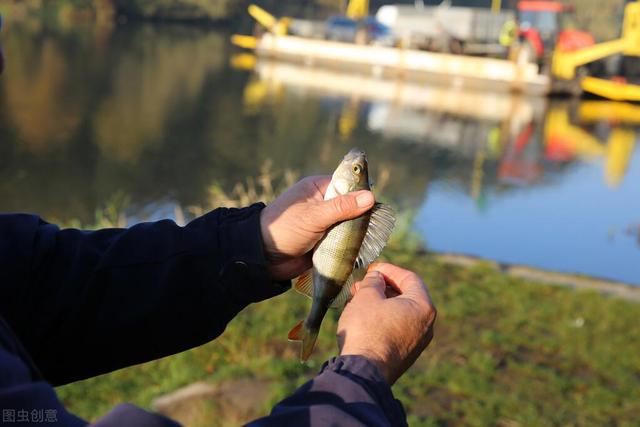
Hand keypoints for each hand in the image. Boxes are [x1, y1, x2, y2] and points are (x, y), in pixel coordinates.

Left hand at [260, 176, 374, 280]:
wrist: (263, 258)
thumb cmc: (285, 228)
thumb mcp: (314, 216)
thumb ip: (342, 207)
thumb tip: (370, 197)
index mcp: (318, 188)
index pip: (347, 184)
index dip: (362, 193)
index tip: (378, 205)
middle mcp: (322, 203)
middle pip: (351, 205)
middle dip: (363, 216)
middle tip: (377, 227)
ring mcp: (324, 222)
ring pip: (349, 224)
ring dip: (357, 232)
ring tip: (373, 240)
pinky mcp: (325, 240)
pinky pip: (343, 240)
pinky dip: (351, 244)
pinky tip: (363, 250)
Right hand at [337, 263, 436, 384]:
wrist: (364, 371)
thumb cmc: (366, 330)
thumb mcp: (366, 296)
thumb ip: (373, 281)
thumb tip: (376, 278)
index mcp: (423, 306)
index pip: (410, 278)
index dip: (390, 269)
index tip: (372, 268)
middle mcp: (426, 324)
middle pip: (407, 295)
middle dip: (383, 286)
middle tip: (363, 283)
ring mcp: (417, 341)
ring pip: (400, 312)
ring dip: (381, 302)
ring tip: (358, 298)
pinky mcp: (405, 354)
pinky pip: (396, 328)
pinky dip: (382, 318)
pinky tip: (363, 316)